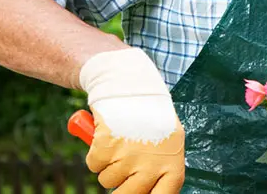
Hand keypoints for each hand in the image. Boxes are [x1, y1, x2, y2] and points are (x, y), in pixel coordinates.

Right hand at [79, 49, 184, 192]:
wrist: (130, 83)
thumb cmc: (148, 114)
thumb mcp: (165, 140)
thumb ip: (160, 166)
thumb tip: (147, 191)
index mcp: (173, 160)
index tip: (136, 193)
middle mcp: (153, 162)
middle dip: (120, 186)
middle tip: (121, 168)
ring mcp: (130, 155)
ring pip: (107, 180)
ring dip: (107, 165)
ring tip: (121, 138)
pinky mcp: (108, 146)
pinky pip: (94, 165)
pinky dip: (95, 152)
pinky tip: (108, 132)